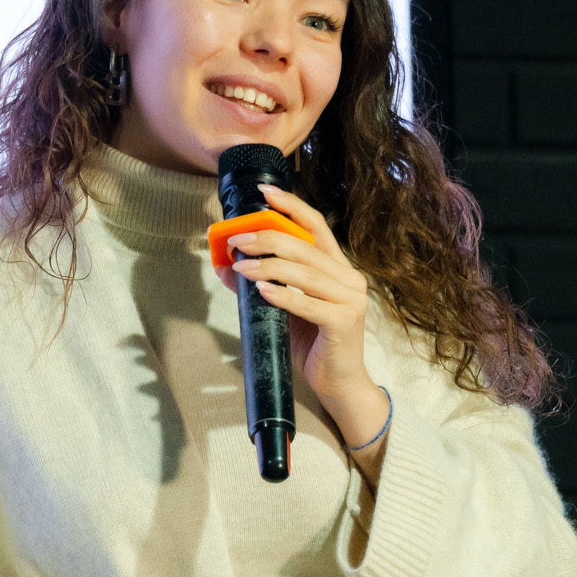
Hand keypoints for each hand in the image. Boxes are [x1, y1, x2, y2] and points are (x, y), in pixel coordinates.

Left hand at [212, 183, 377, 410]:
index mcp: (337, 268)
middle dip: (268, 239)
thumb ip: (261, 285)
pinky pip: (310, 305)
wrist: (339, 383)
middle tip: (237, 240)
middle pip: (306, 247)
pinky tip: (263, 291)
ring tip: (243, 267)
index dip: (292, 207)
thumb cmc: (312, 343)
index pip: (316, 226)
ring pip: (307, 273)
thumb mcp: (282, 309)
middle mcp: (349, 278)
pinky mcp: (345, 323)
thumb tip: (225, 266)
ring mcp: (351, 300)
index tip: (265, 193)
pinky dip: (285, 296)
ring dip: (270, 267)